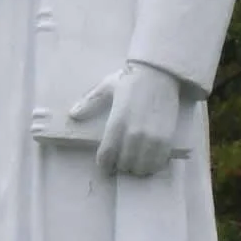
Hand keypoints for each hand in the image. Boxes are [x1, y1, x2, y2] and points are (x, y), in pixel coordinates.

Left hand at [69, 62, 181, 177]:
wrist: (160, 73)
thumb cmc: (131, 80)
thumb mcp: (107, 87)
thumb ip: (90, 102)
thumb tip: (73, 114)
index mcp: (117, 123)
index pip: (106, 155)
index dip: (104, 164)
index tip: (105, 164)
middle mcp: (134, 134)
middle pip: (124, 164)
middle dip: (121, 165)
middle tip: (122, 160)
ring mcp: (152, 138)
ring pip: (141, 167)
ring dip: (137, 167)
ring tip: (136, 161)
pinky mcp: (167, 138)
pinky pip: (158, 162)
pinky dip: (153, 164)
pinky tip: (150, 159)